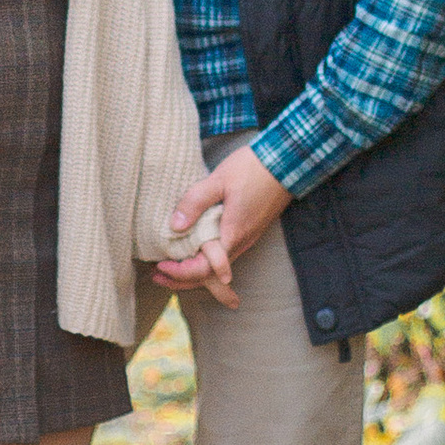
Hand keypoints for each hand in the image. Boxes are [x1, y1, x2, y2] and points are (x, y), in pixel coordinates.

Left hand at [152, 145, 288, 299]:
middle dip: (182, 280)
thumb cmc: (252, 169)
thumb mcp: (218, 181)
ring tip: (169, 268)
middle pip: (210, 276)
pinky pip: (224, 255)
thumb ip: (195, 202)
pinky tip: (192, 252)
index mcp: (232, 235)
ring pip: (217, 267)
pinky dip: (206, 261)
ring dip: (193, 272)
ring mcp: (246, 238)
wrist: (286, 163)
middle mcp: (240, 243)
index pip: (204, 269)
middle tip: (157, 277)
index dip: (180, 272)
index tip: (159, 265)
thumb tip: (174, 226)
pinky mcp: (248, 231)